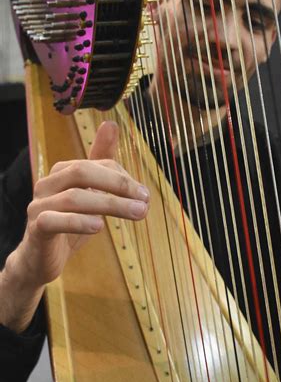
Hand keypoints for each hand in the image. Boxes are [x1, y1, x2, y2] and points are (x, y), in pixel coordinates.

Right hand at [0, 121, 149, 331]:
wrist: (40, 258)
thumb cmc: (70, 222)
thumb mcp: (90, 192)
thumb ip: (101, 162)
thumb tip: (110, 123)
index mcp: (63, 171)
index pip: (98, 164)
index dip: (124, 177)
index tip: (145, 194)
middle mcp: (48, 183)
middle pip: (83, 172)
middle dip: (118, 184)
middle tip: (144, 201)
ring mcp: (39, 205)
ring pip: (73, 198)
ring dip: (110, 205)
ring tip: (136, 214)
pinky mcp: (35, 229)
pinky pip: (54, 221)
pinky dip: (78, 222)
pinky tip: (99, 227)